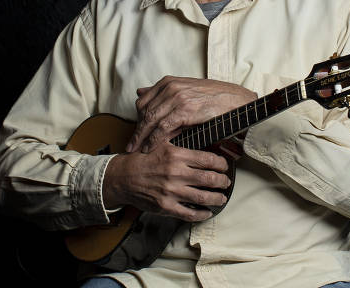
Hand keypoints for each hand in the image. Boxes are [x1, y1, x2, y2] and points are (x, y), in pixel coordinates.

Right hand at [102, 145, 231, 220]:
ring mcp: (171, 191)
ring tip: (222, 197)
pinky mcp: (165, 206)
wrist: (123, 177)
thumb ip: (181, 141)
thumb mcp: (162, 143)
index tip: (225, 166)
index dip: (221, 164)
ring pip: (203, 197)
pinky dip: (202, 214)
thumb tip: (202, 136)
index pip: (208, 160)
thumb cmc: (143, 159)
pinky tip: (207, 212)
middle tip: (226, 181)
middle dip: (223, 181)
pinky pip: (189, 214)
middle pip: (210, 179)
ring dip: (217, 198)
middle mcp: (176, 174)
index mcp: (176, 155)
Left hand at [127, 76, 256, 152]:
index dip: (136, 119)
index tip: (134, 132)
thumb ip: (162, 92)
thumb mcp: (185, 89)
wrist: (235, 100)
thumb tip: (140, 91)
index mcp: (168, 82)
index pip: (143, 101)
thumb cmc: (213, 97)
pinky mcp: (185, 110)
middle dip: (136, 130)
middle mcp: (170, 87)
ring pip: (150, 120)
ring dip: (141, 137)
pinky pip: (163, 127)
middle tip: (130, 145)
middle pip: (144, 111)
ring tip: (135, 150)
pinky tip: (150, 148)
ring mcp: (177, 98)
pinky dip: (154, 139)